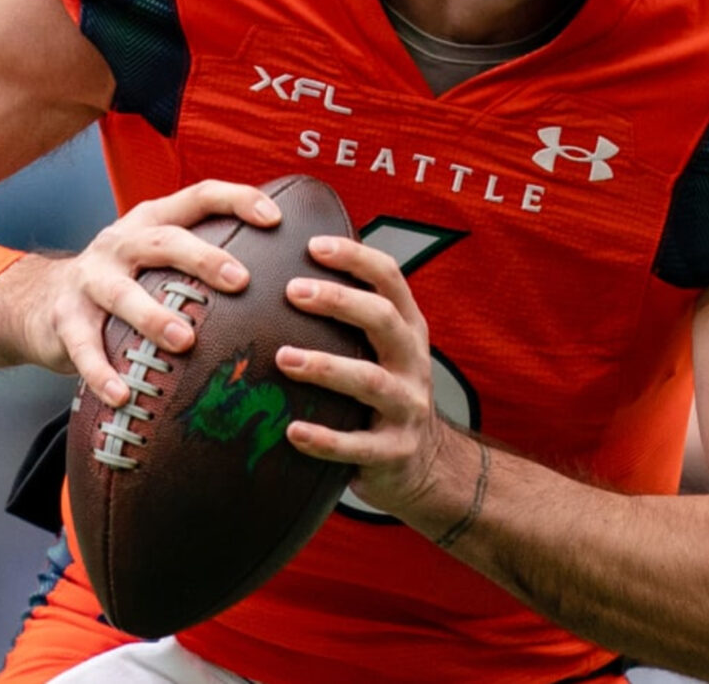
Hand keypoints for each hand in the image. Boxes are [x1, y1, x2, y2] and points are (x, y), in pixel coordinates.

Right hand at [18, 180, 275, 406]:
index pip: (198, 196)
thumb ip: (204, 261)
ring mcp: (90, 279)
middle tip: (240, 280)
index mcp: (152, 221)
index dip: (236, 199)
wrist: (39, 301)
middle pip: (164, 241)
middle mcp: (121, 242)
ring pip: (121, 292)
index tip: (276, 219)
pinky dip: (102, 372)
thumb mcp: (159, 260)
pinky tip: (123, 395)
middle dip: (203, 258)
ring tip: (184, 340)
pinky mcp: (64, 318)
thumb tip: (287, 280)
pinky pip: (84, 346)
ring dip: (153, 316)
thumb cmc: (124, 283)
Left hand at [275, 235, 450, 516]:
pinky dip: (324, 440)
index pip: (389, 279)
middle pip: (382, 319)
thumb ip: (351, 317)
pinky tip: (292, 432)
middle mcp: (412, 361)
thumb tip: (284, 269)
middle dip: (338, 301)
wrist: (425, 463)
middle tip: (292, 291)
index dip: (355, 258)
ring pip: (370, 381)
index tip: (313, 244)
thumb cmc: (384, 391)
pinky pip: (358, 446)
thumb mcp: (382, 349)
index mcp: (408, 328)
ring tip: (283, 359)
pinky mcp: (395, 451)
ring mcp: (408, 407)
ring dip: (325, 367)